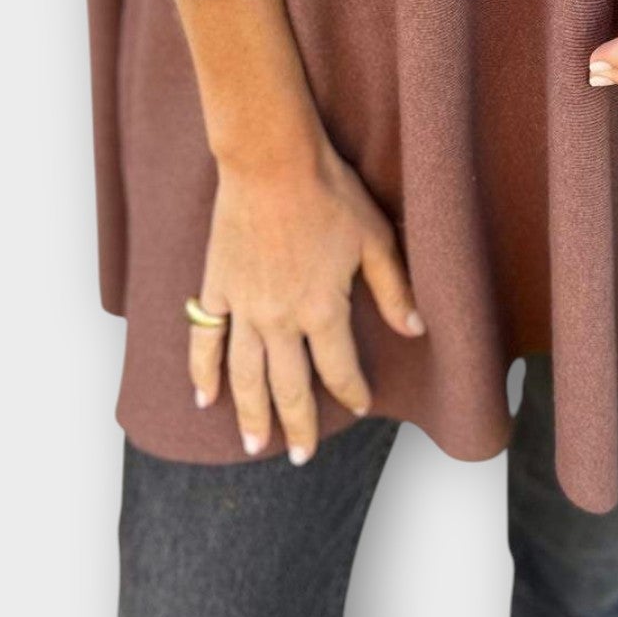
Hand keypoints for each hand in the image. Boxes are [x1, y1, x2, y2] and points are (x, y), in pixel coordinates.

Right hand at [190, 142, 424, 461]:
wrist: (271, 160)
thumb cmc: (329, 193)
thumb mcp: (374, 238)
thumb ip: (393, 289)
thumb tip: (415, 329)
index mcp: (323, 309)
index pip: (339, 368)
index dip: (352, 391)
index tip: (360, 405)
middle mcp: (280, 320)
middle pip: (289, 387)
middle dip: (298, 425)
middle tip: (300, 456)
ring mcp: (243, 307)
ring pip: (245, 375)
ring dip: (251, 413)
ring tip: (254, 444)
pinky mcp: (216, 288)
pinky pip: (205, 339)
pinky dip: (202, 372)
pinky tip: (203, 399)